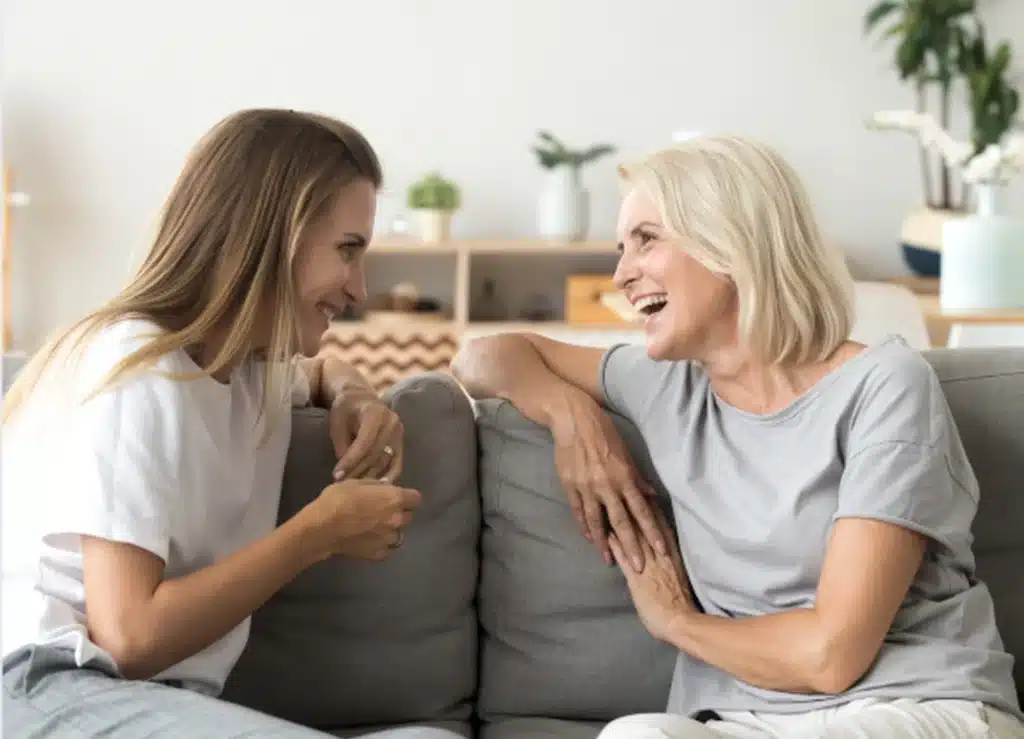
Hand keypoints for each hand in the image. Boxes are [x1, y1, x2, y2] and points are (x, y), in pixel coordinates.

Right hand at [303, 479, 421, 561]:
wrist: (323, 527)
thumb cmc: (338, 499)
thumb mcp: (357, 482)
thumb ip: (377, 487)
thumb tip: (386, 489)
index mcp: (394, 498)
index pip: (416, 498)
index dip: (407, 497)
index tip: (397, 498)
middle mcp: (397, 519)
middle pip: (409, 516)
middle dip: (399, 513)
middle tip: (381, 512)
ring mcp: (389, 539)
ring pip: (398, 534)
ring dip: (390, 530)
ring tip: (373, 529)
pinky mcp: (379, 554)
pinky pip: (386, 549)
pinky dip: (380, 545)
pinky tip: (368, 541)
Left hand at [330, 398, 403, 482]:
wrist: (361, 399)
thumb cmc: (346, 410)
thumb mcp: (338, 423)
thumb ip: (342, 446)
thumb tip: (345, 473)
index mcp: (375, 412)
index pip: (365, 442)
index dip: (351, 460)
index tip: (336, 474)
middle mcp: (392, 422)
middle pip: (376, 453)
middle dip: (358, 471)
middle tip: (342, 484)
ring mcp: (399, 433)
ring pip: (386, 461)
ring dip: (370, 477)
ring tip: (354, 488)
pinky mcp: (401, 443)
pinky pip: (396, 464)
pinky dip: (387, 477)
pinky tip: (375, 488)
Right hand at [546, 386, 666, 571]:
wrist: (573, 420)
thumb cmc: (604, 433)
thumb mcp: (625, 453)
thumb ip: (637, 477)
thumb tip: (651, 495)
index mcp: (624, 477)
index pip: (642, 510)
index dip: (651, 531)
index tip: (660, 550)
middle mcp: (607, 486)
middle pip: (622, 522)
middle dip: (631, 546)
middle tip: (638, 568)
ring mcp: (587, 488)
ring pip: (598, 521)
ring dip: (604, 543)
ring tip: (609, 560)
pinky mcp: (570, 486)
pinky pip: (579, 512)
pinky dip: (585, 526)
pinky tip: (590, 538)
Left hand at [609, 506, 694, 642]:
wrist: (680, 621)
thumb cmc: (682, 603)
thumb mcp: (678, 574)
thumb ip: (671, 560)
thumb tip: (665, 548)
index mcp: (671, 554)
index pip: (661, 527)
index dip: (652, 510)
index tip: (646, 493)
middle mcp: (659, 555)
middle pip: (645, 527)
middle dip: (635, 508)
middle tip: (626, 491)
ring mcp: (646, 565)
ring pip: (634, 538)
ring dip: (622, 522)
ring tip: (611, 505)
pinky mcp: (635, 579)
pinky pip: (624, 558)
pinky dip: (615, 545)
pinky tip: (606, 535)